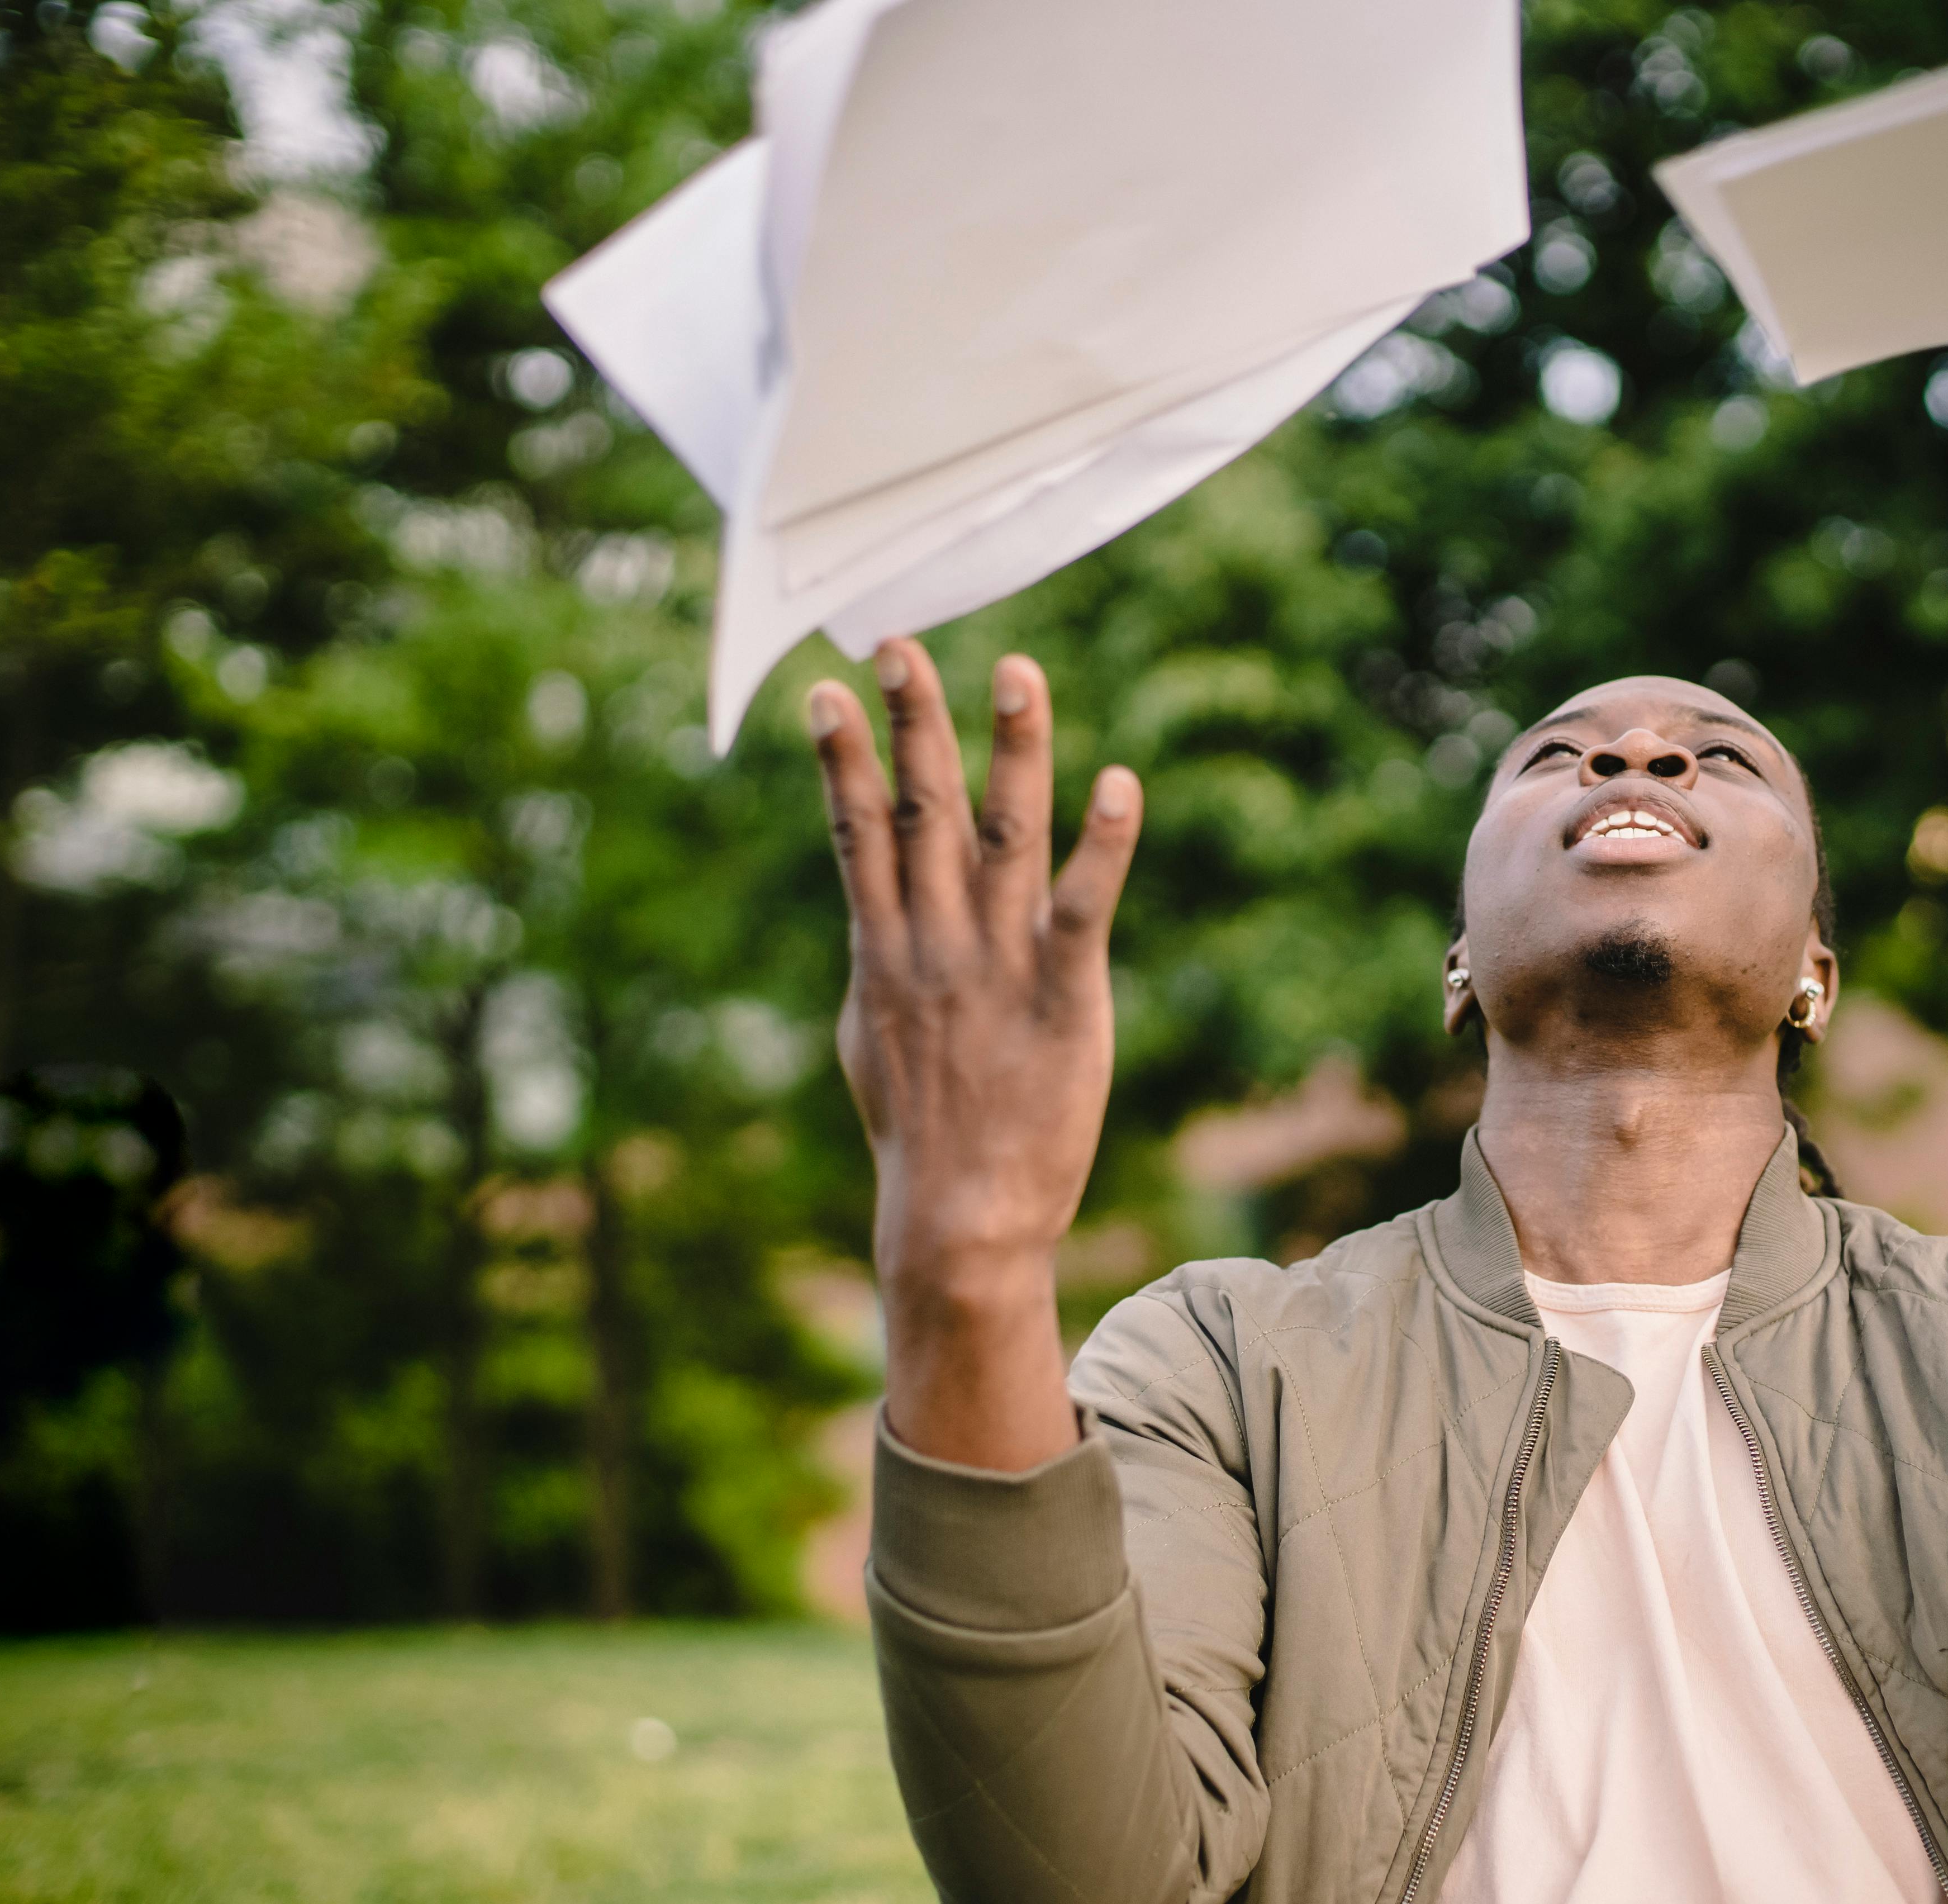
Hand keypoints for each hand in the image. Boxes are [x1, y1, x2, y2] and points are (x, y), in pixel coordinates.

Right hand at [810, 638, 1139, 1468]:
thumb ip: (876, 961)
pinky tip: (1119, 784)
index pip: (857, 833)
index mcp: (883, 950)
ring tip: (1018, 671)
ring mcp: (996, 964)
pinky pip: (1082, 906)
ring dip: (1010, 750)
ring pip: (1002, 835)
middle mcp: (933, 942)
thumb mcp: (872, 1035)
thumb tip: (867, 915)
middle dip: (911, 723)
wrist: (961, 1216)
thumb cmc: (923, 1129)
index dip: (841, 758)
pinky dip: (1103, 845)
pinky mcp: (1064, 994)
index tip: (827, 688)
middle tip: (900, 644)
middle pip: (920, 810)